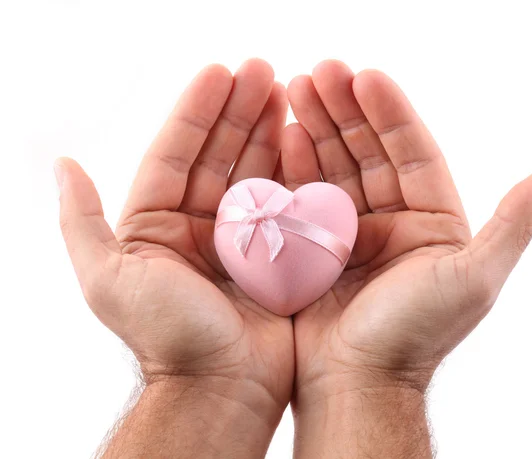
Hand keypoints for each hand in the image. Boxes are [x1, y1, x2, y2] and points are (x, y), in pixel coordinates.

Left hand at [56, 60, 292, 440]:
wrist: (223, 386)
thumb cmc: (167, 334)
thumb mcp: (108, 277)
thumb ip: (82, 221)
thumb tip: (63, 164)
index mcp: (158, 223)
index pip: (176, 152)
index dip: (197, 110)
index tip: (221, 72)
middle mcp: (198, 224)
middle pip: (219, 154)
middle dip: (239, 109)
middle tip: (264, 71)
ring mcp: (241, 237)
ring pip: (254, 170)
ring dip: (268, 130)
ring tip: (285, 92)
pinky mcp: (277, 252)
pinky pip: (286, 202)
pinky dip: (295, 170)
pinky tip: (303, 139)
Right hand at [282, 60, 531, 414]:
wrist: (354, 382)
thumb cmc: (413, 335)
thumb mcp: (472, 279)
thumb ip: (511, 227)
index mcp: (432, 222)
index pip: (412, 152)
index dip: (390, 112)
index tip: (365, 76)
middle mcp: (393, 221)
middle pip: (369, 152)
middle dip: (346, 109)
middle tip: (320, 71)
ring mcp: (352, 231)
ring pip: (336, 167)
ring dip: (317, 127)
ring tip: (296, 89)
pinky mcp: (316, 245)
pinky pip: (306, 195)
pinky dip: (296, 164)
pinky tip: (285, 134)